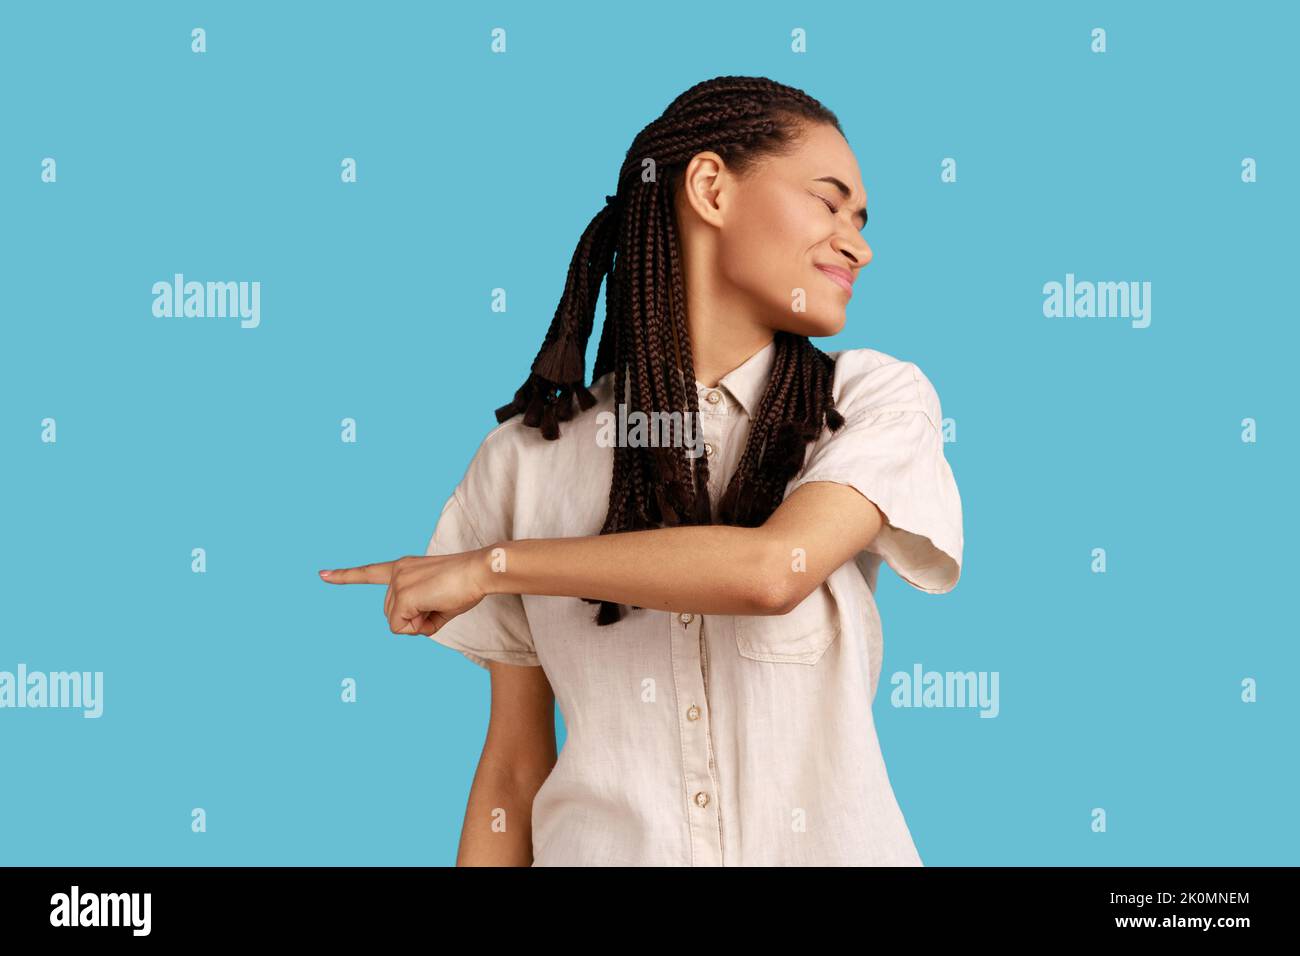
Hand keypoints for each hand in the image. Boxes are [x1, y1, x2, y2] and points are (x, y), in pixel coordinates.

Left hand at [319, 551, 487, 635]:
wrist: (479, 571)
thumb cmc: (466, 585)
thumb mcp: (439, 600)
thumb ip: (419, 612)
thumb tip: (408, 627)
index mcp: (403, 567)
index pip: (368, 572)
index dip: (344, 576)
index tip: (322, 574)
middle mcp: (396, 572)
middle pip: (391, 614)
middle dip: (415, 620)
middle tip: (440, 605)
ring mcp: (398, 583)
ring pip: (397, 623)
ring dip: (418, 624)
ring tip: (441, 604)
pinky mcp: (404, 596)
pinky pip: (403, 628)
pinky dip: (420, 628)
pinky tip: (437, 608)